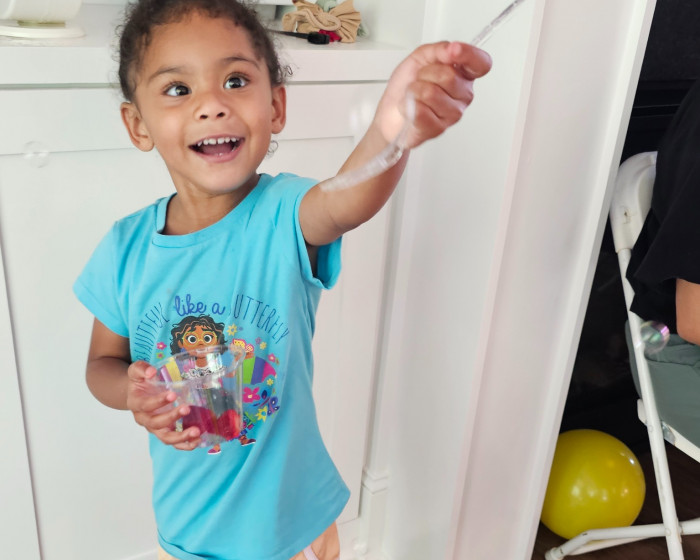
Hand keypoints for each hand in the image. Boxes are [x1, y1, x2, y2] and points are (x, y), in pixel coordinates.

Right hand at [126, 360, 201, 449]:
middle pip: (156, 423)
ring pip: (165, 437)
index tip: (172, 394)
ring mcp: (154, 428)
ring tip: (196, 431)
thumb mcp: (136, 372)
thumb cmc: (140, 382)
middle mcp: (144, 419)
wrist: (138, 393)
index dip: (158, 401)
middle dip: (172, 417)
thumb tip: (151, 371)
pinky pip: (174, 443)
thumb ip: (142, 369)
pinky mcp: (165, 432)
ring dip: (181, 436)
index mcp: (136, 404)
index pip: (146, 405)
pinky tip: (197, 440)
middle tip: (187, 408)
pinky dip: (185, 444)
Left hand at [375, 41, 491, 149]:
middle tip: (420, 80)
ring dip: (414, 91)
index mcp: (463, 75)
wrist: (391, 112)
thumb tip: (452, 49)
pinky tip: (411, 109)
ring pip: (431, 93)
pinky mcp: (438, 129)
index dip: (469, 55)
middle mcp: (462, 95)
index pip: (481, 64)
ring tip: (414, 96)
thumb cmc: (407, 86)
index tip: (453, 50)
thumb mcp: (421, 57)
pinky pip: (421, 111)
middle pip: (449, 76)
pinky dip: (408, 106)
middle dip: (426, 74)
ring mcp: (452, 114)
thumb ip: (439, 49)